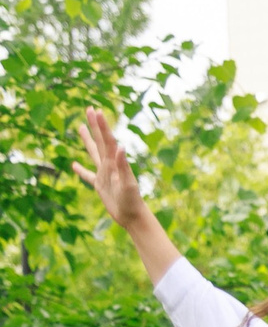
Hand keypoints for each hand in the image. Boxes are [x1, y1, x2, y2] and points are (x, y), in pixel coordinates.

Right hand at [73, 108, 148, 229]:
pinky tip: (74, 166)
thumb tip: (121, 147)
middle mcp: (110, 165)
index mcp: (115, 163)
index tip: (95, 111)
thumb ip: (123, 166)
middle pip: (101, 141)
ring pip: (93, 153)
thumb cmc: (132, 202)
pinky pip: (88, 176)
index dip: (101, 125)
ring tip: (80, 127)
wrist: (134, 217)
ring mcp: (104, 174)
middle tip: (89, 109)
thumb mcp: (127, 184)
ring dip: (88, 140)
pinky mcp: (100, 186)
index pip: (108, 140)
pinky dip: (81, 170)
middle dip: (95, 125)